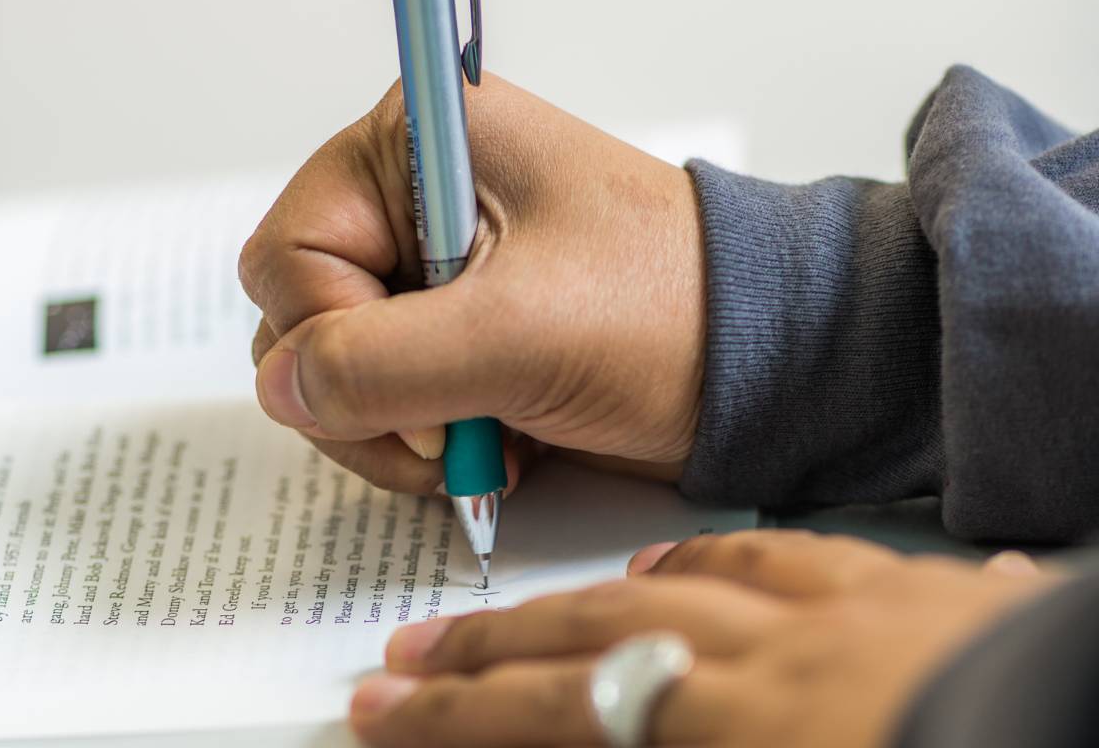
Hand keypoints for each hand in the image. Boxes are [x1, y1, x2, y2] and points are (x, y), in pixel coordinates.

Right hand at [239, 75, 702, 493]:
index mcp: (418, 148)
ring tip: (486, 440)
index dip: (329, 336)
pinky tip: (500, 444)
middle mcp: (415, 203)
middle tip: (444, 432)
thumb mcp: (517, 333)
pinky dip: (429, 443)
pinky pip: (389, 404)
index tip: (412, 389)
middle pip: (302, 319)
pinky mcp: (458, 336)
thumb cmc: (670, 314)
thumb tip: (283, 389)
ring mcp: (434, 277)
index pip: (289, 253)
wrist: (757, 368)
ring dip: (399, 432)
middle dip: (364, 398)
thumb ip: (377, 361)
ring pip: (337, 374)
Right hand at [349, 531, 1056, 747]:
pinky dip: (711, 561)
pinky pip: (784, 558)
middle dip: (490, 651)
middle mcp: (785, 658)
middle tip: (410, 658)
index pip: (563, 713)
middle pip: (599, 637)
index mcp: (754, 733)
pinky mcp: (903, 592)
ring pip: (678, 585)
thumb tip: (604, 730)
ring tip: (521, 613)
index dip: (458, 718)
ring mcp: (845, 613)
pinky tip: (678, 563)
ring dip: (588, 597)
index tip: (384, 715)